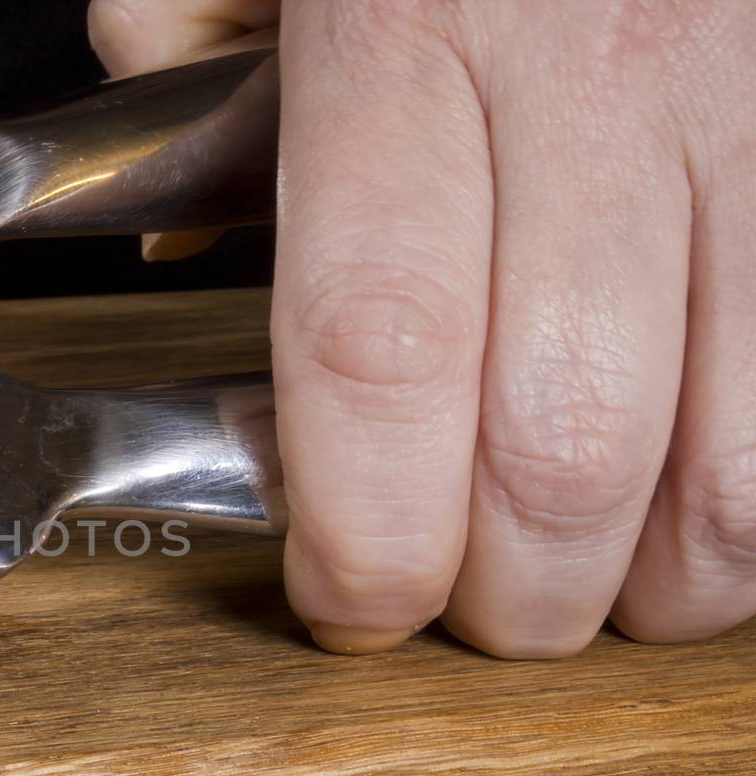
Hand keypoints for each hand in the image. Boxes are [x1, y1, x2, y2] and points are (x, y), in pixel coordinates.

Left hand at [90, 0, 755, 656]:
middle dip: (513, 595)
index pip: (376, 349)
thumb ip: (185, 60)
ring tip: (599, 591)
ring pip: (745, 451)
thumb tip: (183, 242)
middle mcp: (598, 76)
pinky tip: (709, 505)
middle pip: (566, 440)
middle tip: (467, 611)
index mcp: (404, 29)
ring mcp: (753, 107)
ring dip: (663, 581)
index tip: (345, 601)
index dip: (364, 526)